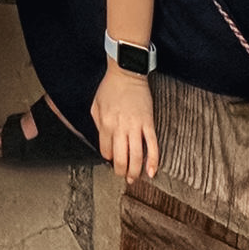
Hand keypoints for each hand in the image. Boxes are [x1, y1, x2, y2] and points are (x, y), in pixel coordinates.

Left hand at [91, 65, 159, 182]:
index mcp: (105, 123)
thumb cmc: (110, 87)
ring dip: (135, 171)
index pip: (106, 151)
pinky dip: (153, 160)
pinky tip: (151, 171)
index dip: (108, 158)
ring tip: (134, 178)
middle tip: (123, 176)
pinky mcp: (148, 123)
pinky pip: (152, 145)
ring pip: (136, 156)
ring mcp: (135, 126)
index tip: (112, 159)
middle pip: (120, 158)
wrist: (127, 71)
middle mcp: (120, 127)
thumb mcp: (96, 105)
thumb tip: (103, 143)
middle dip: (121, 171)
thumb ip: (97, 124)